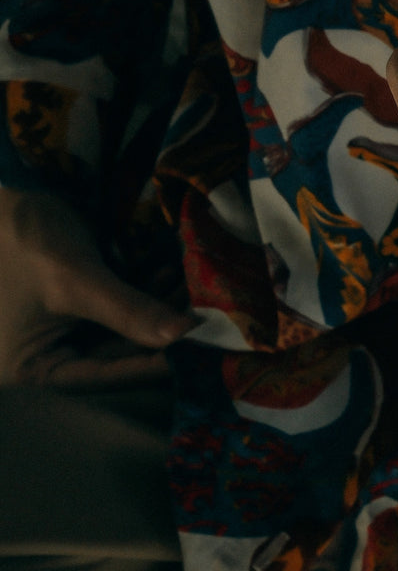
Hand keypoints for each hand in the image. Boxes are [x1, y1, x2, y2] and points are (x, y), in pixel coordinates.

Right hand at [0, 188, 194, 388]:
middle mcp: (48, 354)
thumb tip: (182, 336)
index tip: (194, 353)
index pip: (100, 377)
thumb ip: (127, 310)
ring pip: (120, 328)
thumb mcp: (77, 280)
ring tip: (195, 290)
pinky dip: (143, 292)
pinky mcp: (77, 301)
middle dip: (158, 332)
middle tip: (205, 317)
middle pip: (113, 354)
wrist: (6, 194)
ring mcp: (63, 326)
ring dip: (156, 309)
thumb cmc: (25, 242)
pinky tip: (172, 274)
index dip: (148, 366)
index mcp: (33, 366)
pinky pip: (116, 306)